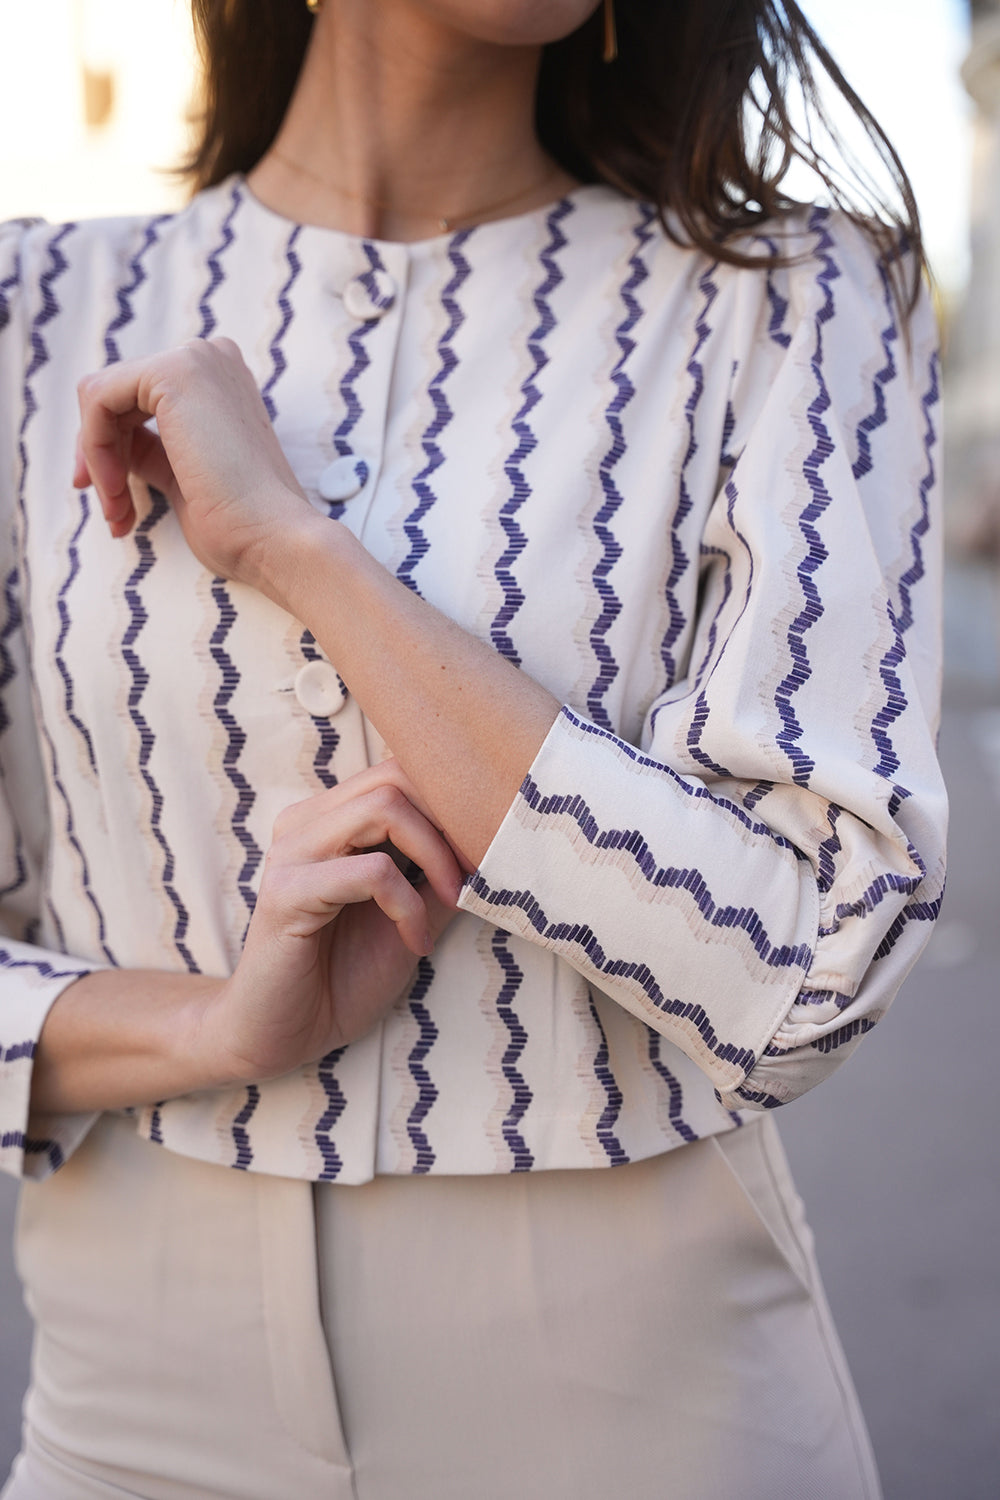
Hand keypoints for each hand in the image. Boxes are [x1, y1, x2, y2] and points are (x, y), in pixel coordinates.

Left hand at [74, 337, 318, 586]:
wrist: (274, 538)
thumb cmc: (240, 525)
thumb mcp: (184, 477)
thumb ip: (150, 450)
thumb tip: (106, 447)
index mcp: (220, 383)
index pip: (138, 403)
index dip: (113, 450)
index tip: (116, 503)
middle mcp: (210, 360)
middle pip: (114, 395)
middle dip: (101, 456)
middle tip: (114, 513)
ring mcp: (194, 359)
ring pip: (100, 397)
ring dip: (99, 459)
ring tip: (119, 511)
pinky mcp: (172, 370)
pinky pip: (97, 398)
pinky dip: (94, 449)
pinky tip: (117, 489)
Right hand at [202, 762, 462, 1084]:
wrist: (283, 1037)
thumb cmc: (343, 977)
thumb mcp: (410, 917)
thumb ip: (437, 874)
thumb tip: (492, 840)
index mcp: (330, 819)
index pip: (401, 772)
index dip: (453, 803)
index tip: (488, 853)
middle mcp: (306, 823)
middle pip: (396, 777)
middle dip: (450, 822)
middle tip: (475, 874)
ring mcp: (292, 853)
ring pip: (384, 808)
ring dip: (434, 855)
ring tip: (450, 902)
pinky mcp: (287, 892)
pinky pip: (371, 872)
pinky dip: (407, 904)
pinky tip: (415, 941)